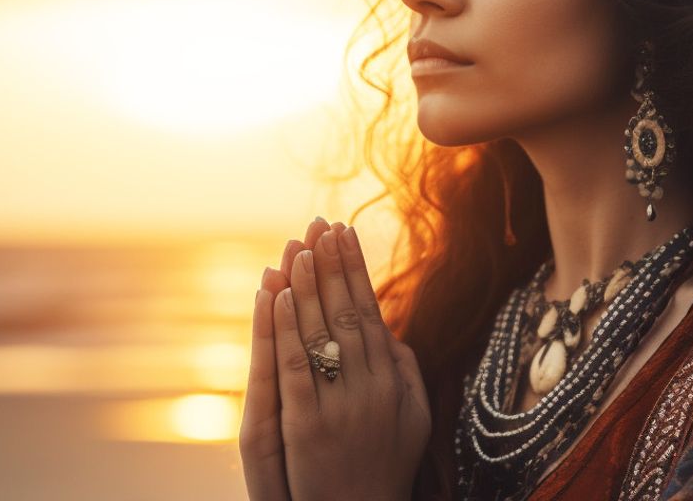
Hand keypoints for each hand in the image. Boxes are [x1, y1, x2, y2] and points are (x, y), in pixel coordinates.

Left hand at [249, 217, 431, 500]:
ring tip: (298, 248)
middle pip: (347, 315)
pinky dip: (285, 331)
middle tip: (321, 224)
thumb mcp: (415, 419)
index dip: (356, 270)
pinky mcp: (305, 427)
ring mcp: (338, 408)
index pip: (371, 312)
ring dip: (307, 288)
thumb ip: (405, 373)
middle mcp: (370, 388)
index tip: (345, 232)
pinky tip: (277, 298)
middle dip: (332, 266)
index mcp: (393, 381)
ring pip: (320, 336)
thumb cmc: (387, 468)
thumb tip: (393, 331)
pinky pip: (294, 369)